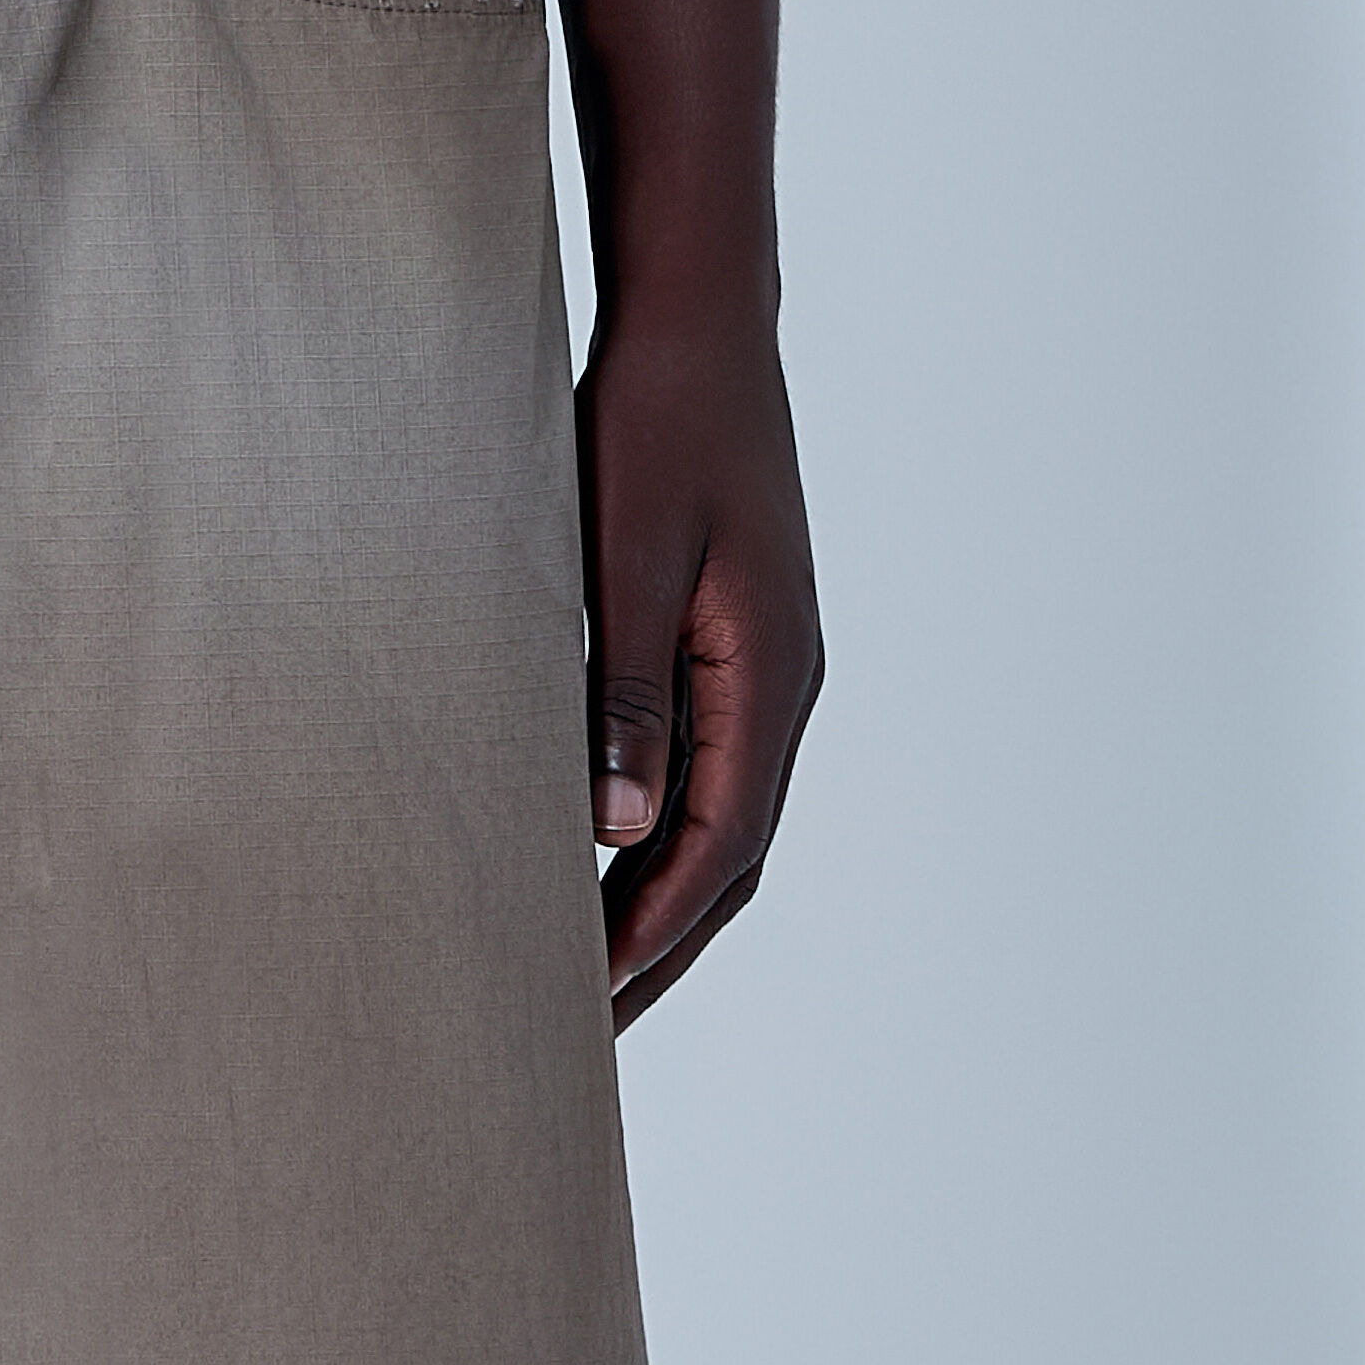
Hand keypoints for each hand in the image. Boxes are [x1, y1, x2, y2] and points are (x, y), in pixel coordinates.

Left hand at [579, 302, 823, 1028]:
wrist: (698, 323)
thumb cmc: (653, 423)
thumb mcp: (625, 558)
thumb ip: (622, 694)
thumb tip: (616, 831)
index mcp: (768, 674)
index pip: (715, 848)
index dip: (648, 936)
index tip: (583, 1007)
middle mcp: (784, 688)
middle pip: (730, 865)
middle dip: (658, 954)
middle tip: (580, 1041)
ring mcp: (767, 672)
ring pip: (723, 830)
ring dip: (661, 911)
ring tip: (589, 985)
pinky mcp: (736, 652)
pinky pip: (708, 779)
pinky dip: (660, 846)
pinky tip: (603, 874)